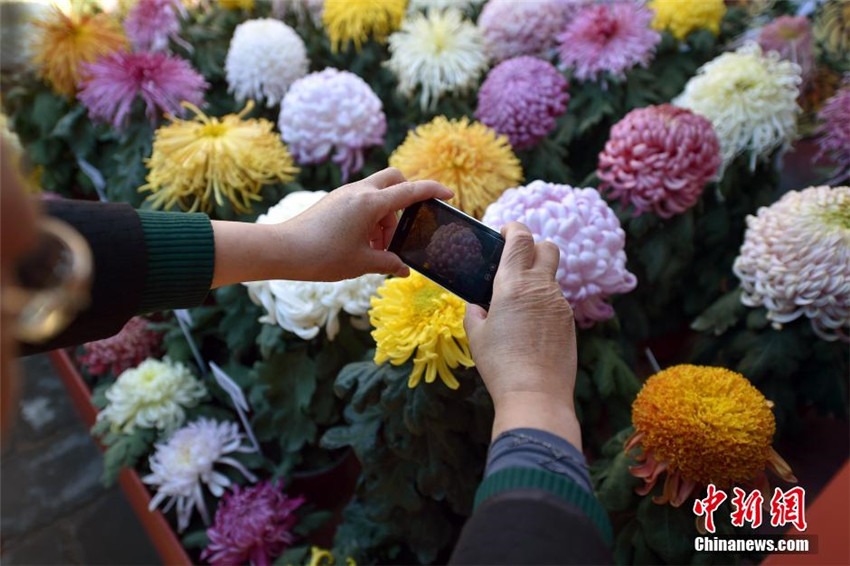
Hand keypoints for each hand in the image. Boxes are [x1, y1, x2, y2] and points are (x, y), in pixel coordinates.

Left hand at [210, 168, 452, 286]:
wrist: (282, 251)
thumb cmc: (323, 256)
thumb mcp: (361, 264)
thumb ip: (388, 264)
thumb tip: (403, 270)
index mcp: (372, 203)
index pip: (411, 190)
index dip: (433, 190)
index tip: (449, 193)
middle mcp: (360, 191)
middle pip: (394, 180)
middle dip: (406, 199)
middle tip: (402, 229)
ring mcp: (344, 194)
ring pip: (377, 194)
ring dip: (385, 217)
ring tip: (377, 249)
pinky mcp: (333, 201)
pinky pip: (361, 201)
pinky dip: (369, 218)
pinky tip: (361, 244)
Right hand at [464, 222, 581, 447]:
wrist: (535, 394)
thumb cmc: (500, 364)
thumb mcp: (476, 335)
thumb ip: (475, 312)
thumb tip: (479, 304)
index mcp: (513, 284)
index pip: (521, 237)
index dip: (513, 228)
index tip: (504, 232)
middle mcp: (540, 288)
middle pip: (547, 247)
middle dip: (533, 246)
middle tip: (516, 260)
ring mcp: (559, 304)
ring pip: (551, 277)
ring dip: (537, 279)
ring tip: (518, 304)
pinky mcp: (569, 322)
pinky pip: (556, 301)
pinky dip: (543, 303)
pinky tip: (531, 326)